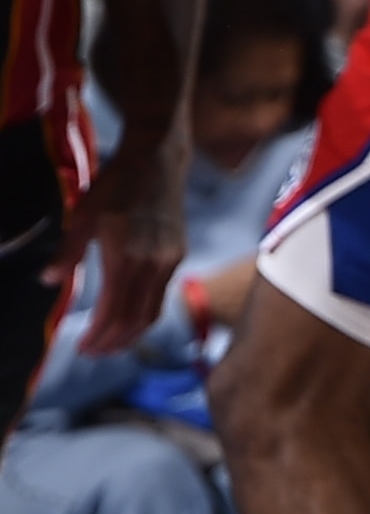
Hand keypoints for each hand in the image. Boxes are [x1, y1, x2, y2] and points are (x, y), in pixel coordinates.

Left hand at [61, 129, 184, 356]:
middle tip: (93, 353)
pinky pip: (161, 295)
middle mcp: (153, 266)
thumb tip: (48, 281)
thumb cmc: (115, 185)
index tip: (82, 348)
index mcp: (127, 259)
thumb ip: (68, 252)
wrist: (157, 160)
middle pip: (136, 320)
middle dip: (113, 342)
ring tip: (111, 341)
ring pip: (152, 311)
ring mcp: (169, 261)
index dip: (98, 336)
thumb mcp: (84, 216)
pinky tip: (129, 313)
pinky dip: (144, 313)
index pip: (114, 312)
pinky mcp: (177, 254)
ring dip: (131, 333)